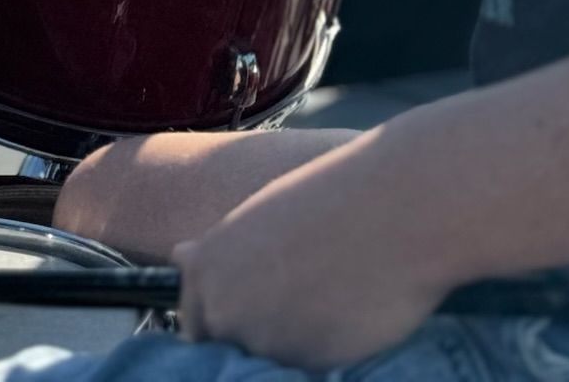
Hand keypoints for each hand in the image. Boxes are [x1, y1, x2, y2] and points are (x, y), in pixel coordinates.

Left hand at [172, 138, 451, 367]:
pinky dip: (323, 354)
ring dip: (291, 345)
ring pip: (269, 362)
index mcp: (206, 268)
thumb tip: (177, 255)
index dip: (222, 324)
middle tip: (299, 303)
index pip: (193, 325)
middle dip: (254, 338)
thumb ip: (219, 254)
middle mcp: (224, 310)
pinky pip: (307, 371)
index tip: (249, 313)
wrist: (391, 210)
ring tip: (329, 297)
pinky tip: (348, 314)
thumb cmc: (328, 203)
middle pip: (227, 348)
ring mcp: (265, 343)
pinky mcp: (309, 365)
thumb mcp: (257, 219)